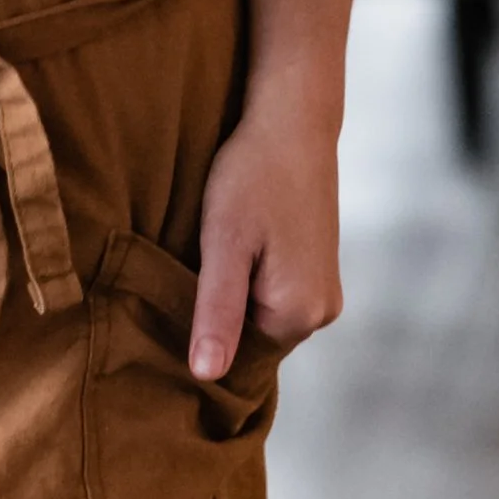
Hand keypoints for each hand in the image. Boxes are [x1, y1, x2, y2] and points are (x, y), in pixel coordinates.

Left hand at [188, 96, 342, 380]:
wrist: (293, 121)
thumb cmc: (253, 176)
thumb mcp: (224, 243)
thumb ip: (218, 311)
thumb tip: (206, 376)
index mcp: (298, 314)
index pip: (237, 357)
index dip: (202, 334)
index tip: (172, 300)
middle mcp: (321, 313)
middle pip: (253, 338)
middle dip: (219, 314)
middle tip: (185, 269)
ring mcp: (325, 290)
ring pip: (263, 314)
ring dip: (234, 294)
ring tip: (209, 253)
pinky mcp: (319, 268)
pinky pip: (276, 293)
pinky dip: (250, 279)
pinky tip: (233, 247)